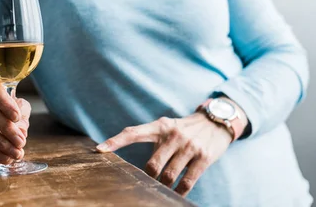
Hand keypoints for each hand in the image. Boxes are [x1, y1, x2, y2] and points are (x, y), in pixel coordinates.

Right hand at [0, 79, 30, 164]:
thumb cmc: (6, 110)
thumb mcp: (18, 106)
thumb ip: (22, 113)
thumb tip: (21, 131)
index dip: (5, 103)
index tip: (17, 117)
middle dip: (7, 128)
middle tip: (21, 141)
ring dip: (3, 144)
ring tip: (17, 153)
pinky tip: (6, 158)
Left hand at [97, 113, 232, 196]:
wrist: (216, 122)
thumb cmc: (183, 129)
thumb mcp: (166, 126)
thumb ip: (151, 138)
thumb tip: (133, 161)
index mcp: (160, 126)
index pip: (133, 132)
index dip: (115, 141)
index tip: (99, 149)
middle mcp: (173, 135)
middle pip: (152, 165)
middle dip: (149, 177)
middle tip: (147, 182)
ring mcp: (189, 146)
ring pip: (169, 175)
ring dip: (164, 186)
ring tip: (162, 189)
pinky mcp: (203, 158)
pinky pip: (187, 181)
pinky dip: (179, 191)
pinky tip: (176, 193)